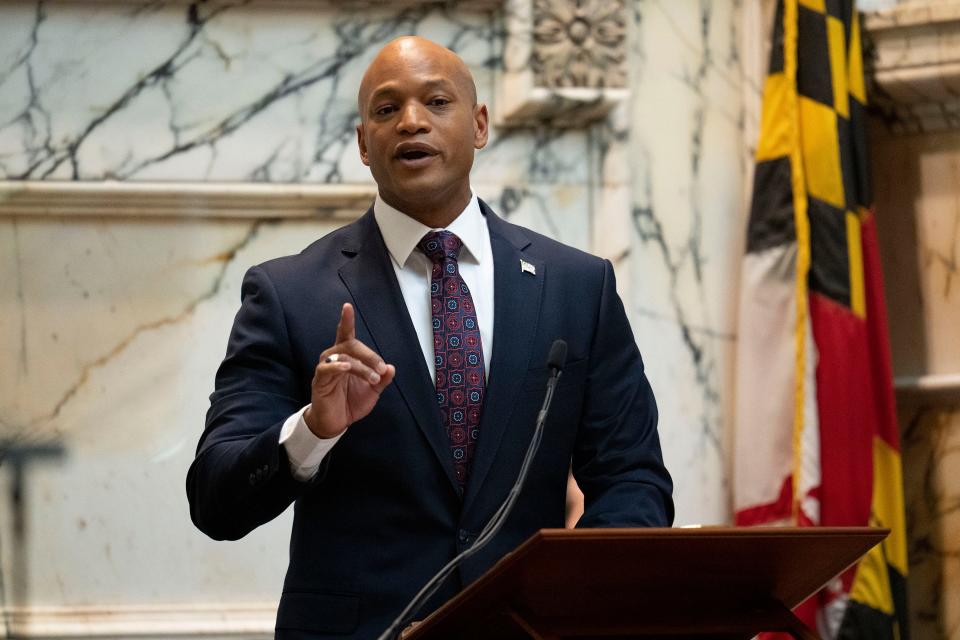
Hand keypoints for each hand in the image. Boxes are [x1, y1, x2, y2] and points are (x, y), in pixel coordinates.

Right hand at [304, 303, 395, 438]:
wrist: (337, 422)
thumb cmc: (351, 401)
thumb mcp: (372, 390)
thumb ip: (382, 378)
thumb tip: (392, 368)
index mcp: (347, 356)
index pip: (346, 334)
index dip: (346, 320)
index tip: (347, 306)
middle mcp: (334, 357)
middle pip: (351, 345)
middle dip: (370, 356)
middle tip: (381, 370)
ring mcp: (326, 367)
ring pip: (345, 357)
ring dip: (362, 367)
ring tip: (373, 379)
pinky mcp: (319, 379)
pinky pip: (327, 368)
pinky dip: (337, 366)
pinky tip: (346, 368)